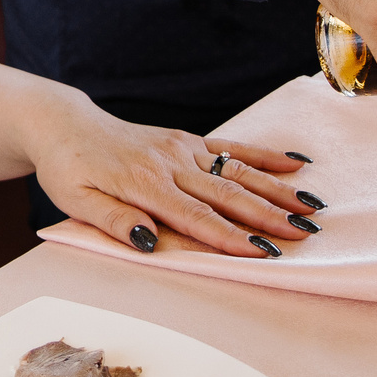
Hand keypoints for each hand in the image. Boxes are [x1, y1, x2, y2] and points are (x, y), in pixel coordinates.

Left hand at [26, 93, 318, 256]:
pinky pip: (231, 148)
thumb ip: (111, 220)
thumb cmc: (68, 169)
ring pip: (237, 172)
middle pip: (226, 195)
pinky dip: (264, 156)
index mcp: (143, 184)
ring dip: (276, 190)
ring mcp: (182, 149)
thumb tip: (148, 240)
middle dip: (267, 216)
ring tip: (312, 207)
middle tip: (303, 235)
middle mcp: (170, 164)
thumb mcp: (74, 200)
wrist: (65, 125)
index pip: (194, 217)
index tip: (262, 252)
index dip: (229, 236)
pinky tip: (296, 164)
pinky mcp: (187, 141)